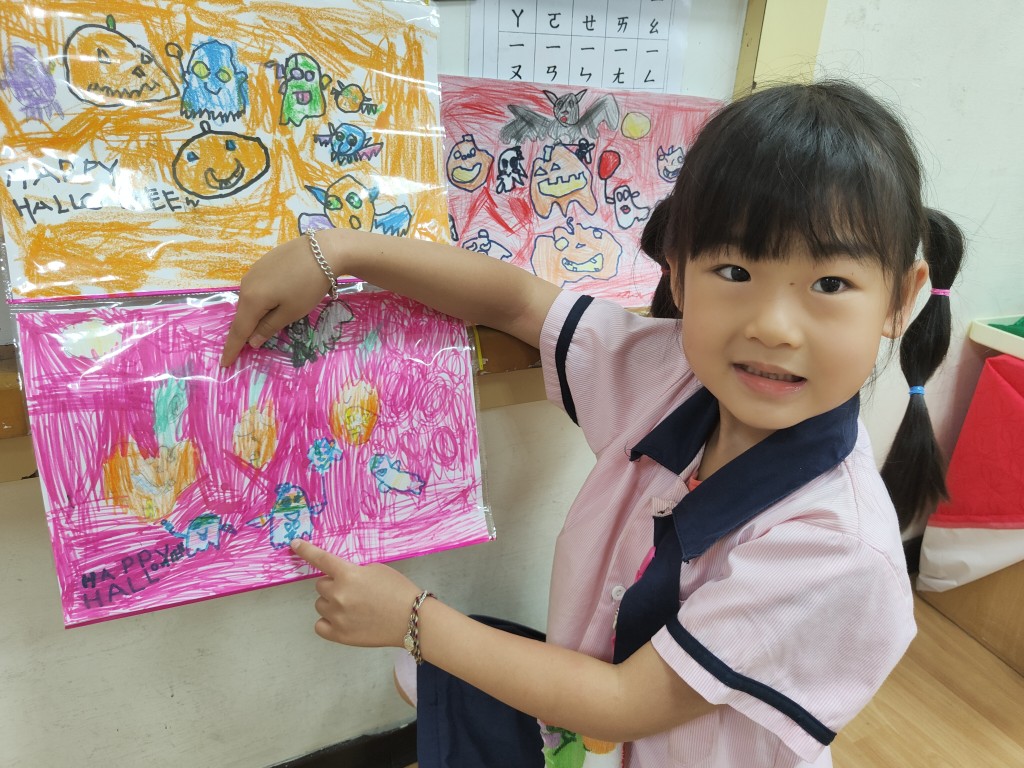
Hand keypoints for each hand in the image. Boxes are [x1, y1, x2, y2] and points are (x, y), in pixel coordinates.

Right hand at [220, 234, 337, 366]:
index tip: (224, 364)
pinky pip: (257, 288)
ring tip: (265, 325)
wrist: (323, 250)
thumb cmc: (309, 285)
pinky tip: (274, 301)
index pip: (238, 331)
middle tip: (248, 348)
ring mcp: (253, 271)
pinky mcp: (262, 263)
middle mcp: (246, 285)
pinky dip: (260, 300)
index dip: (231, 349)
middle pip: (244, 315)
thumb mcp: (291, 312)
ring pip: (250, 301)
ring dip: (255, 315)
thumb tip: (252, 341)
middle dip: (245, 332)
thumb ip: (269, 327)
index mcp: (251, 300)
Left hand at [290, 539, 421, 647]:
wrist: (412, 619)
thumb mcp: (376, 570)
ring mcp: (337, 616)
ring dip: (332, 603)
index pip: (320, 559)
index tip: (295, 544)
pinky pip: (320, 625)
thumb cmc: (398, 591)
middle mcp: (338, 595)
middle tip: (353, 591)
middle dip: (333, 585)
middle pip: (321, 585)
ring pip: (320, 604)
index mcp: (348, 574)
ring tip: (353, 607)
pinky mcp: (339, 635)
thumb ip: (354, 572)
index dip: (305, 550)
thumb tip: (341, 578)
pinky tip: (342, 620)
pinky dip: (328, 621)